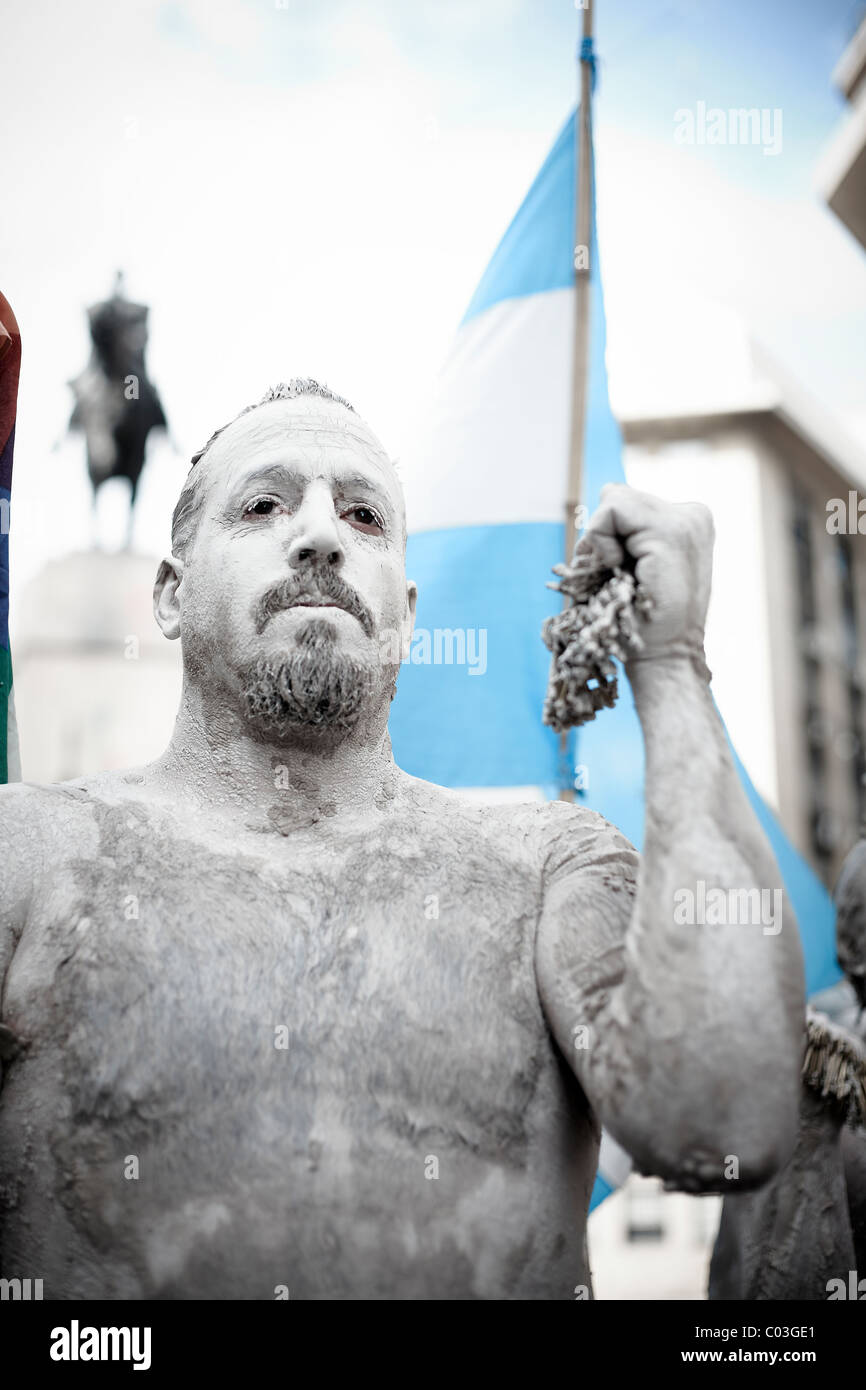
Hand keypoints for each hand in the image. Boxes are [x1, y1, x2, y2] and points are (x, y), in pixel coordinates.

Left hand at [581, 483, 713, 661]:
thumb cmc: (641, 619)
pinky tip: (620, 569)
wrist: (664, 657)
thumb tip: (607, 490)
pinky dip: (601, 540)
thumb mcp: (634, 564)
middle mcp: (693, 514)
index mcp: (689, 521)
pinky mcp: (671, 531)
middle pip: (618, 496)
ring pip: (614, 498)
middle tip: (619, 577)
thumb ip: (626, 528)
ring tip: (623, 576)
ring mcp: (686, 520)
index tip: (621, 571)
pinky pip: (612, 510)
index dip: (609, 535)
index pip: (628, 502)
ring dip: (602, 540)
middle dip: (603, 536)